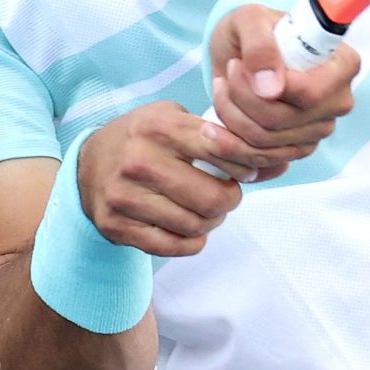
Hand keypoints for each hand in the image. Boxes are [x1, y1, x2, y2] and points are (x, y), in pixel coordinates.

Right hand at [78, 102, 265, 256]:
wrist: (87, 166)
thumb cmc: (146, 139)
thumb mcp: (179, 123)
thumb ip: (228, 141)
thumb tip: (282, 163)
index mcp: (158, 126)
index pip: (222, 150)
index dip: (244, 166)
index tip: (244, 171)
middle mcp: (139, 160)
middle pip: (214, 199)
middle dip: (230, 200)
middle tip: (225, 194)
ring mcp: (124, 196)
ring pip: (197, 226)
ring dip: (211, 221)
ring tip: (204, 208)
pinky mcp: (117, 226)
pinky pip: (176, 247)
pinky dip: (192, 241)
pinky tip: (186, 225)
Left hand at [205, 3, 360, 171]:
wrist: (242, 52)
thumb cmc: (254, 29)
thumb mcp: (250, 20)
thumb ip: (261, 46)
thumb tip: (270, 88)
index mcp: (342, 65)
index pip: (309, 94)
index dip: (267, 88)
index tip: (237, 65)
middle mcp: (337, 101)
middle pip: (281, 121)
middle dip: (239, 99)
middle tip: (225, 73)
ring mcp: (318, 129)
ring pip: (265, 143)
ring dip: (230, 117)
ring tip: (218, 88)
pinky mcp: (296, 148)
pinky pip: (259, 159)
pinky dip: (229, 145)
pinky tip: (213, 126)